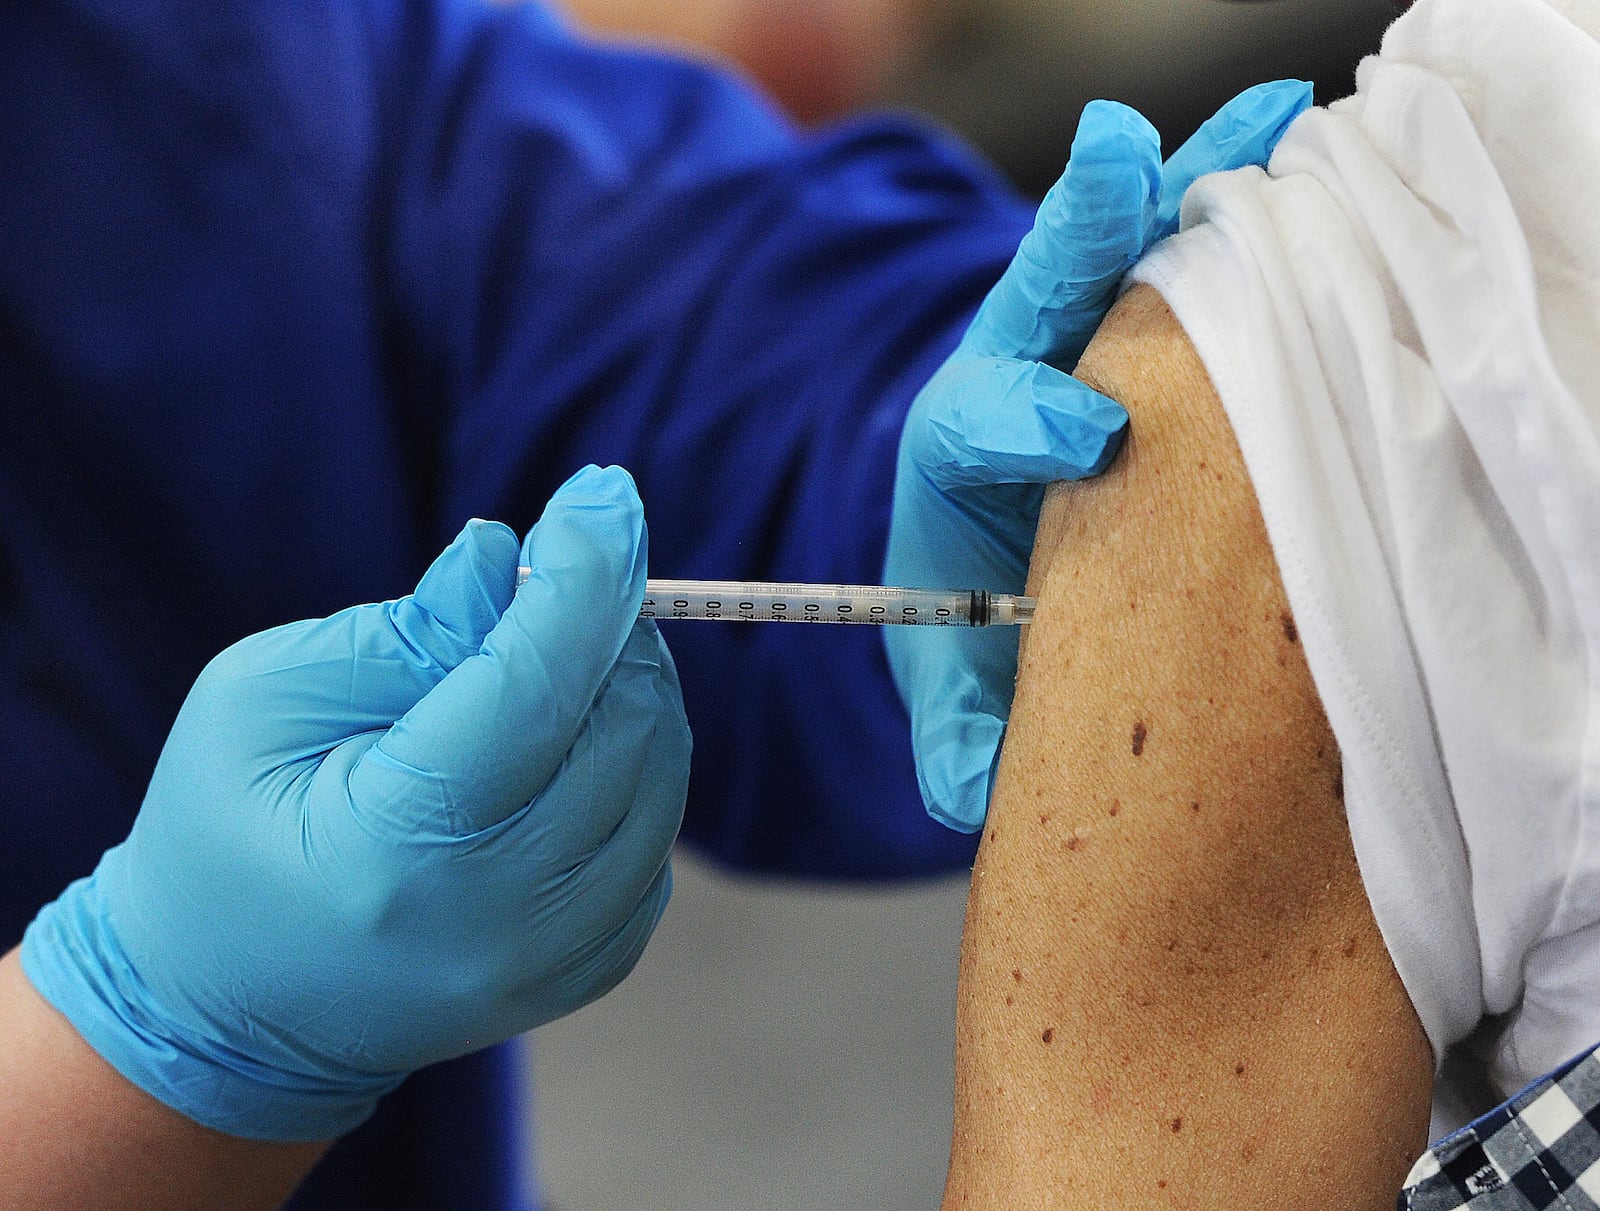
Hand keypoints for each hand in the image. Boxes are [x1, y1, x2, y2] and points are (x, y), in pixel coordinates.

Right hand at [20, 465, 690, 1139]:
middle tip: (559, 582)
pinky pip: (656, 840)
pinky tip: (562, 748)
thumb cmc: (224, 831)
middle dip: (608, 626)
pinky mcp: (584, 971)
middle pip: (620, 728)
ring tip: (556, 657)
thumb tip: (509, 558)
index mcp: (395, 847)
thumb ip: (399, 629)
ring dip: (629, 690)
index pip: (533, 687)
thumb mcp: (261, 699)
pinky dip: (631, 768)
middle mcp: (496, 918)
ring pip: (660, 779)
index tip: (605, 495)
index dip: (583, 576)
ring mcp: (550, 960)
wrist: (228, 1010)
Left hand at [885, 81, 1312, 831]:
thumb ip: (957, 730)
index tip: (1085, 431)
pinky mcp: (1132, 307)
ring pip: (1112, 241)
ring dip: (1173, 181)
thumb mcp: (948, 671)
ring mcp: (1073, 329)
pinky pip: (1171, 233)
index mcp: (952, 456)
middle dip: (1084, 238)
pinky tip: (1282, 138)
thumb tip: (973, 798)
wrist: (979, 518)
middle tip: (1123, 176)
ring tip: (1252, 126)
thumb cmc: (974, 598)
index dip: (1023, 421)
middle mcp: (1008, 374)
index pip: (973, 421)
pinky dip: (1220, 184)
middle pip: (1037, 294)